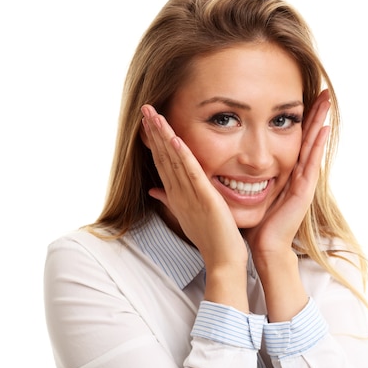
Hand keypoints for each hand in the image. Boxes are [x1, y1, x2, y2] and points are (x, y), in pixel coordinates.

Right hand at [142, 105, 248, 310]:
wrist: (222, 258)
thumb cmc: (208, 237)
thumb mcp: (187, 214)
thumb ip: (170, 200)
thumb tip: (153, 191)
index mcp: (176, 194)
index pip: (162, 162)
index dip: (154, 141)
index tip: (148, 121)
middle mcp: (178, 193)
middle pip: (163, 157)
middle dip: (154, 132)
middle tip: (145, 109)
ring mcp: (189, 196)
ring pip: (173, 161)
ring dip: (163, 137)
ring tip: (154, 115)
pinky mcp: (204, 199)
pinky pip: (191, 174)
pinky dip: (183, 156)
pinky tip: (176, 139)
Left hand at [244, 89, 330, 258]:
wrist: (263, 247)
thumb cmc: (254, 223)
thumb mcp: (245, 192)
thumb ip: (239, 175)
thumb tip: (216, 160)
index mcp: (284, 173)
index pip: (291, 139)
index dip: (297, 119)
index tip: (300, 96)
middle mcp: (296, 175)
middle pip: (307, 138)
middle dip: (314, 114)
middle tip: (324, 91)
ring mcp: (302, 182)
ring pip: (312, 146)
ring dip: (320, 122)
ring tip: (327, 101)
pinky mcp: (303, 191)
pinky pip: (311, 164)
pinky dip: (318, 146)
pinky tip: (323, 129)